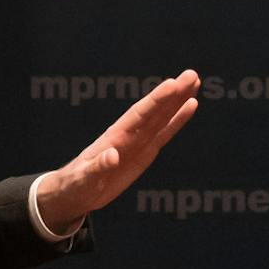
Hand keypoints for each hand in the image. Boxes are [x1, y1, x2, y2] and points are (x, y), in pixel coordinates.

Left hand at [33, 70, 198, 229]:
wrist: (74, 193)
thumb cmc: (74, 185)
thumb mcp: (82, 180)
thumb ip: (97, 168)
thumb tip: (111, 156)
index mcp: (114, 138)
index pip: (139, 115)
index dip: (156, 101)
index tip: (173, 85)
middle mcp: (128, 135)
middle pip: (154, 111)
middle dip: (173, 94)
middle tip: (192, 75)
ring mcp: (137, 142)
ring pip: (162, 117)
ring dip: (178, 100)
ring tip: (195, 82)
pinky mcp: (144, 153)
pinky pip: (164, 134)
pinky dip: (177, 120)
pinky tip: (190, 106)